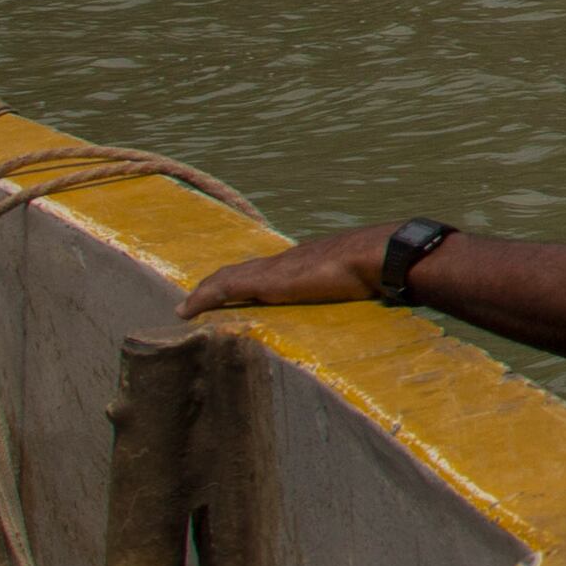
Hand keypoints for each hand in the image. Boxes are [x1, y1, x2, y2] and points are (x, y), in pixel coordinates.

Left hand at [182, 226, 395, 318]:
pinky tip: (187, 310)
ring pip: (227, 277)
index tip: (231, 290)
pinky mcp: (264, 282)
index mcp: (304, 262)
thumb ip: (355, 285)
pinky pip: (223, 288)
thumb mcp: (359, 279)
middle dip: (217, 283)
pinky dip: (202, 298)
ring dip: (204, 291)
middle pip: (240, 270)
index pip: (266, 269)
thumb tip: (372, 296)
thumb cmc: (377, 267)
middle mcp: (283, 261)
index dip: (246, 279)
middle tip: (197, 298)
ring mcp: (272, 270)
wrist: (378, 255)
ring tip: (187, 307)